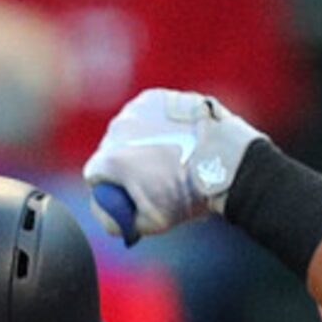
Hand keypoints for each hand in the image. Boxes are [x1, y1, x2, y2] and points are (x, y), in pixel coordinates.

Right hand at [84, 88, 266, 244]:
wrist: (227, 161)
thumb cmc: (190, 194)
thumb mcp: (151, 223)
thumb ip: (118, 221)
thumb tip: (110, 216)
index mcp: (111, 159)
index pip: (94, 177)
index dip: (109, 190)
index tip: (128, 198)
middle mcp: (117, 129)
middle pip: (111, 151)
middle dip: (127, 167)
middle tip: (154, 180)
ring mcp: (135, 110)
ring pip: (128, 131)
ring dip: (141, 144)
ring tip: (170, 159)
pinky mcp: (154, 98)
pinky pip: (146, 115)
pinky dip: (156, 127)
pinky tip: (176, 140)